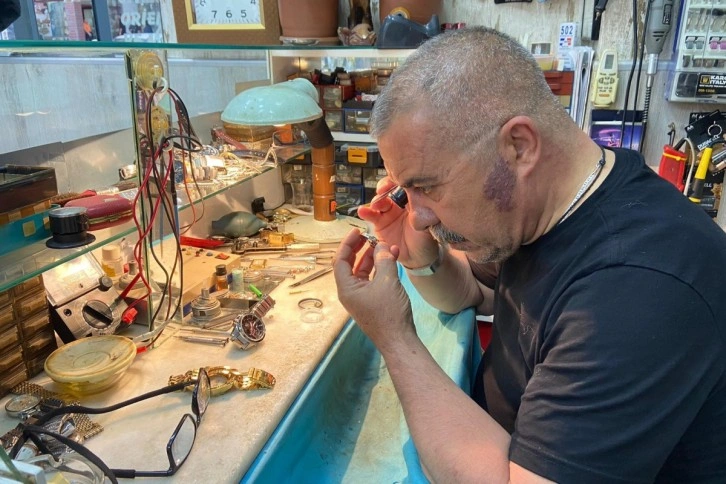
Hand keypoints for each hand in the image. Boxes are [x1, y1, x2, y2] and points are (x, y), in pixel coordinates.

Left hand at [334, 229, 414, 351]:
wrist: (399, 340)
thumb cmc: (389, 313)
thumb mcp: (387, 282)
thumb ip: (383, 260)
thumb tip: (381, 246)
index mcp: (347, 288)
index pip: (340, 260)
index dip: (348, 244)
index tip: (358, 231)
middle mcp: (350, 292)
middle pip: (350, 264)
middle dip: (360, 249)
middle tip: (369, 236)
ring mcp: (361, 297)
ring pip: (363, 271)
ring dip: (373, 257)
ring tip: (385, 245)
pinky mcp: (373, 301)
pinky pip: (373, 279)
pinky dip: (380, 268)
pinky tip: (391, 258)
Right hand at [357, 179, 437, 267]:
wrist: (418, 257)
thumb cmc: (427, 238)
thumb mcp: (428, 222)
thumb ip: (422, 208)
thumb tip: (418, 193)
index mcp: (413, 198)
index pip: (404, 183)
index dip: (398, 180)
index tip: (396, 182)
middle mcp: (400, 202)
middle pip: (389, 188)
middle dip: (384, 188)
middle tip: (382, 191)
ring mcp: (388, 211)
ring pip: (380, 200)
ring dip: (376, 200)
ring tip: (376, 205)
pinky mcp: (379, 222)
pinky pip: (371, 215)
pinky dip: (366, 212)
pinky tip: (362, 211)